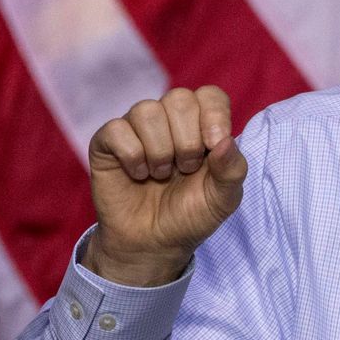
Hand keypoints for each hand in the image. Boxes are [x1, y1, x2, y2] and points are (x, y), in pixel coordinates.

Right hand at [84, 86, 247, 286]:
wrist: (153, 244)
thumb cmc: (190, 215)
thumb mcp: (222, 199)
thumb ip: (232, 170)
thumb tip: (226, 141)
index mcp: (201, 126)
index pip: (210, 96)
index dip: (214, 115)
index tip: (212, 145)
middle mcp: (169, 120)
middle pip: (179, 98)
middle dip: (187, 140)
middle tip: (185, 169)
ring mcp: (137, 128)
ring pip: (147, 110)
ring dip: (160, 150)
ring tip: (161, 174)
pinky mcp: (107, 141)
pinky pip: (117, 128)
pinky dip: (132, 156)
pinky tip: (138, 175)